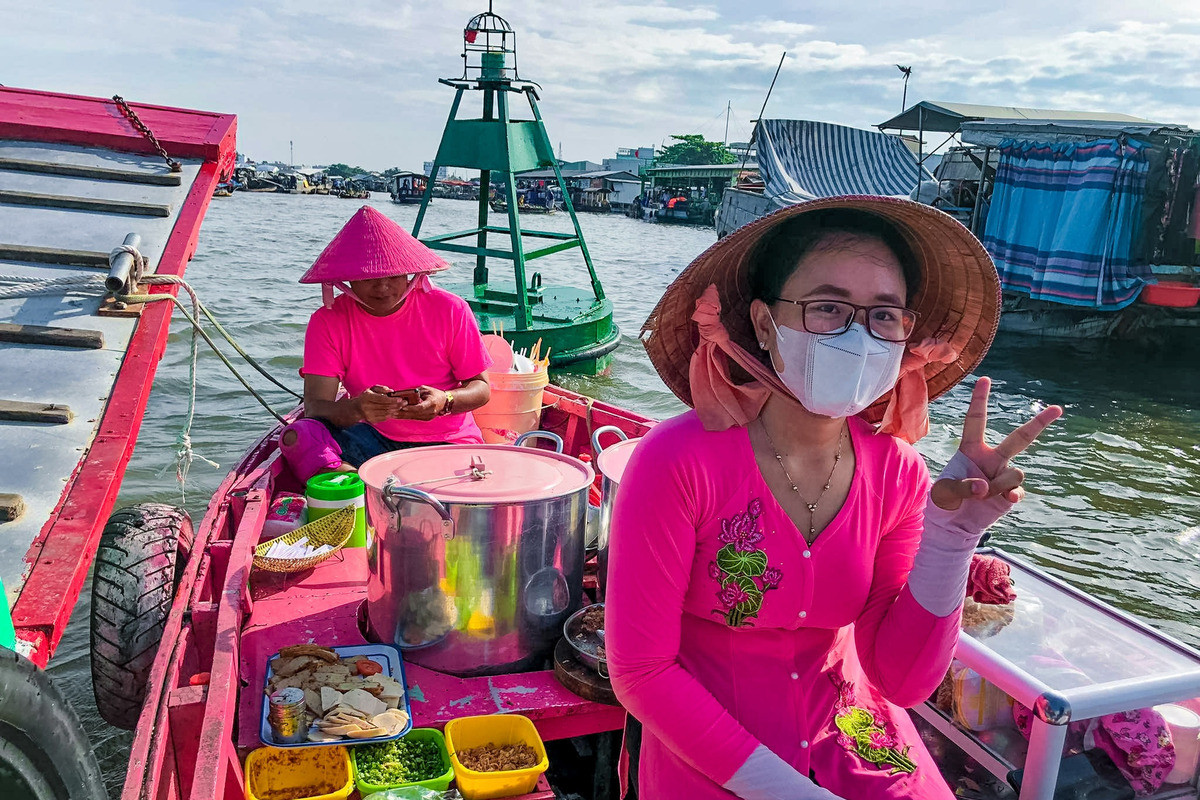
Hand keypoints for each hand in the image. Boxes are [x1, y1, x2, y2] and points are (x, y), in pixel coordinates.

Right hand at [355, 386, 401, 423]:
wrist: (357, 408)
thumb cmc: (367, 396)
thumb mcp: (372, 389)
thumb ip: (381, 388)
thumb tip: (391, 391)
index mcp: (367, 397)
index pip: (382, 399)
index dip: (392, 400)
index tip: (400, 399)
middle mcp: (367, 407)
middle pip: (385, 407)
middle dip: (396, 405)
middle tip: (405, 403)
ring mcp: (369, 414)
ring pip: (386, 413)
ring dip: (395, 410)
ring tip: (402, 407)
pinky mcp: (372, 420)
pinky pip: (384, 418)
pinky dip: (391, 414)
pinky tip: (396, 411)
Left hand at [393, 386, 445, 420]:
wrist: (445, 402)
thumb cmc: (434, 393)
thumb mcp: (426, 389)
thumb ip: (415, 392)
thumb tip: (403, 394)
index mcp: (432, 403)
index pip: (420, 407)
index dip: (411, 407)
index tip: (402, 406)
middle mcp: (431, 412)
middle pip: (414, 413)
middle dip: (402, 412)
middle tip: (392, 411)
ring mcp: (429, 417)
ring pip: (413, 417)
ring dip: (401, 416)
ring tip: (391, 414)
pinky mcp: (426, 419)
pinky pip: (414, 418)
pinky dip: (405, 416)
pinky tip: (397, 415)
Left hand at [931, 377, 1061, 510]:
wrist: (953, 524)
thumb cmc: (945, 502)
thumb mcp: (945, 492)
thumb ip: (963, 487)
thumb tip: (985, 486)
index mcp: (971, 449)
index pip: (975, 421)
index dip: (979, 400)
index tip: (985, 379)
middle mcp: (991, 458)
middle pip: (1019, 438)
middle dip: (1039, 423)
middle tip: (1058, 409)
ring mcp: (1003, 475)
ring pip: (1014, 472)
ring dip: (997, 485)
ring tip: (979, 497)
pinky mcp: (1010, 493)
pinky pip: (1017, 490)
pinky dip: (1011, 494)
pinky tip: (1006, 499)